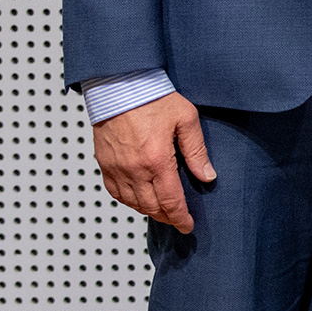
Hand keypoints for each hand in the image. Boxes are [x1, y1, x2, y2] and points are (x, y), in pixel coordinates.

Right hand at [91, 91, 215, 233]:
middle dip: (167, 217)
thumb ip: (197, 150)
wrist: (121, 85)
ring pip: (133, 203)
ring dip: (148, 211)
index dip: (180, 217)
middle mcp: (134, 169)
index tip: (187, 226)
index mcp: (157, 160)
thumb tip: (207, 175)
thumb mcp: (186, 118)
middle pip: (151, 207)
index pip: (171, 201)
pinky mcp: (104, 164)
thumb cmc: (153, 96)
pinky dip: (129, 201)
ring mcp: (116, 168)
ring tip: (161, 211)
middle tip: (177, 219)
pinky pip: (115, 193)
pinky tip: (138, 198)